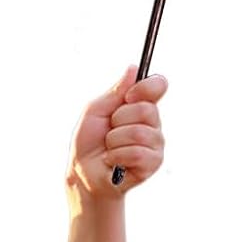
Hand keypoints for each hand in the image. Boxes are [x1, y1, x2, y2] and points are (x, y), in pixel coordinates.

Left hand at [69, 67, 167, 196]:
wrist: (83, 173)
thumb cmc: (89, 141)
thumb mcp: (96, 110)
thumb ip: (116, 91)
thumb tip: (134, 68)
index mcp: (140, 105)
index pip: (158, 85)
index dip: (145, 87)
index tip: (129, 96)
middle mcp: (152, 122)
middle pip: (146, 109)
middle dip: (119, 120)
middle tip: (110, 130)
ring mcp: (155, 142)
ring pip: (139, 133)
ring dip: (115, 142)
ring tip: (110, 148)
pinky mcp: (154, 162)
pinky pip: (139, 153)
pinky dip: (118, 156)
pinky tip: (114, 161)